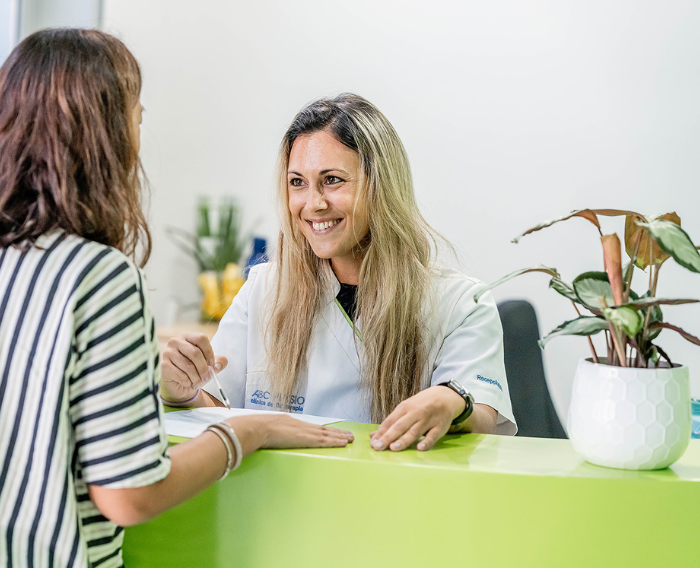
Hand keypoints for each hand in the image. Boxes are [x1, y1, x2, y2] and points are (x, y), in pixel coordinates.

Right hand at [161, 333, 227, 401]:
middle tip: (207, 377)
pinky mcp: (163, 366)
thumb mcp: (209, 366)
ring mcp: (167, 353)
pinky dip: (187, 382)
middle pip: (195, 353)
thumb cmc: (195, 372)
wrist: (179, 385)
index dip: (209, 352)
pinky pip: (180, 375)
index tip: (212, 364)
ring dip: (196, 378)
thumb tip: (220, 363)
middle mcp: (176, 342)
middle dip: (203, 368)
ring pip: (188, 366)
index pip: (201, 338)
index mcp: (188, 337)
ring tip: (197, 382)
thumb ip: (218, 362)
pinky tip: (188, 383)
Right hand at [233, 414, 353, 448]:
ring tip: (350, 439)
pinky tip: (343, 443)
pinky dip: (335, 441)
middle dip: (336, 432)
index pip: (311, 428)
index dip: (323, 430)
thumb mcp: (265, 430)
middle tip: (349, 435)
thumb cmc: (256, 430)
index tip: (333, 431)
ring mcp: (304, 431)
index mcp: (290, 423)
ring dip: (339, 437)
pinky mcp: (305, 439)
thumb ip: (269, 435)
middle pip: (323, 429)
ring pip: (326, 434)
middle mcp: (300, 425)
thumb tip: (264, 441)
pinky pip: (324, 441)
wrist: (256, 428)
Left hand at [370, 386, 464, 451]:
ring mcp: (428, 420)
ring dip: (404, 440)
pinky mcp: (440, 427)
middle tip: (378, 447)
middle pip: (400, 426)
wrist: (445, 397)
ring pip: (414, 431)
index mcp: (405, 408)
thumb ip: (391, 423)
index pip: (390, 421)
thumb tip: (373, 435)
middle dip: (388, 437)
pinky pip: (433, 435)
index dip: (381, 432)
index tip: (373, 443)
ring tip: (393, 448)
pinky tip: (420, 448)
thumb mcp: (405, 409)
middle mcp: (415, 413)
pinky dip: (427, 442)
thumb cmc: (421, 405)